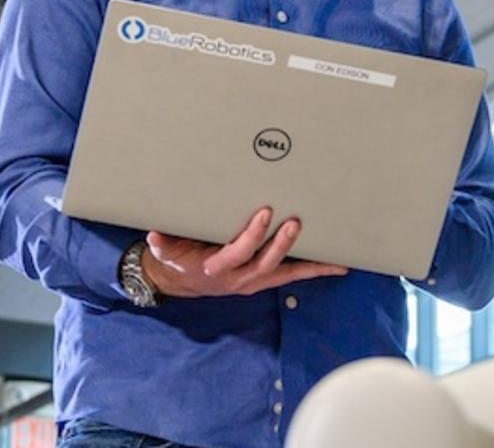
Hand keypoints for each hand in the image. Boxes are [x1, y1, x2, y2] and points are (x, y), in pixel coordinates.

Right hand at [142, 207, 347, 298]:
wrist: (183, 279)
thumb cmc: (179, 258)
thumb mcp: (167, 251)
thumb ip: (163, 245)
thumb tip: (154, 235)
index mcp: (217, 267)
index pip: (238, 252)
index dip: (252, 235)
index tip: (263, 214)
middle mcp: (239, 278)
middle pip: (266, 262)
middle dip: (282, 243)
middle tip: (296, 221)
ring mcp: (254, 280)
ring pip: (284, 271)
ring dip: (308, 262)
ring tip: (332, 254)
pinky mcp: (265, 279)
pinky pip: (292, 275)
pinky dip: (315, 270)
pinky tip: (339, 265)